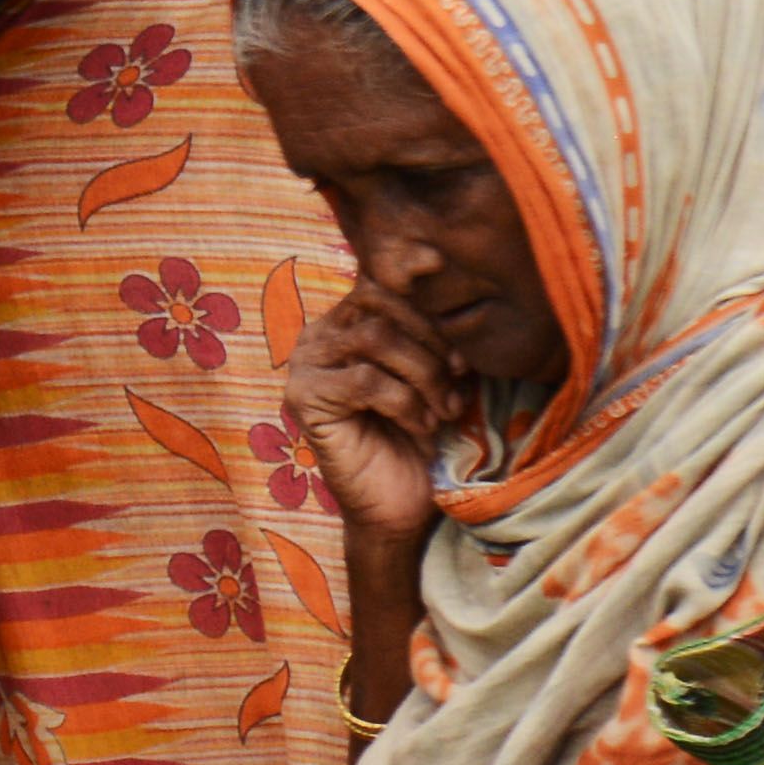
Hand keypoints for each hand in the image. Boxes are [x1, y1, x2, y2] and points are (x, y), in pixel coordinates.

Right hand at [285, 280, 459, 554]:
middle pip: (381, 306)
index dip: (427, 305)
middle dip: (431, 343)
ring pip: (376, 339)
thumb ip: (431, 328)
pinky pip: (366, 381)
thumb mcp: (435, 371)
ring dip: (424, 374)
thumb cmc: (421, 434)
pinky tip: (421, 425)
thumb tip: (434, 259)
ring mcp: (304, 367)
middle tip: (458, 383)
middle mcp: (318, 337)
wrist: (401, 505)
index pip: (383, 285)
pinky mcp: (303, 400)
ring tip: (443, 408)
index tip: (459, 347)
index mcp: (346, 322)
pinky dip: (406, 403)